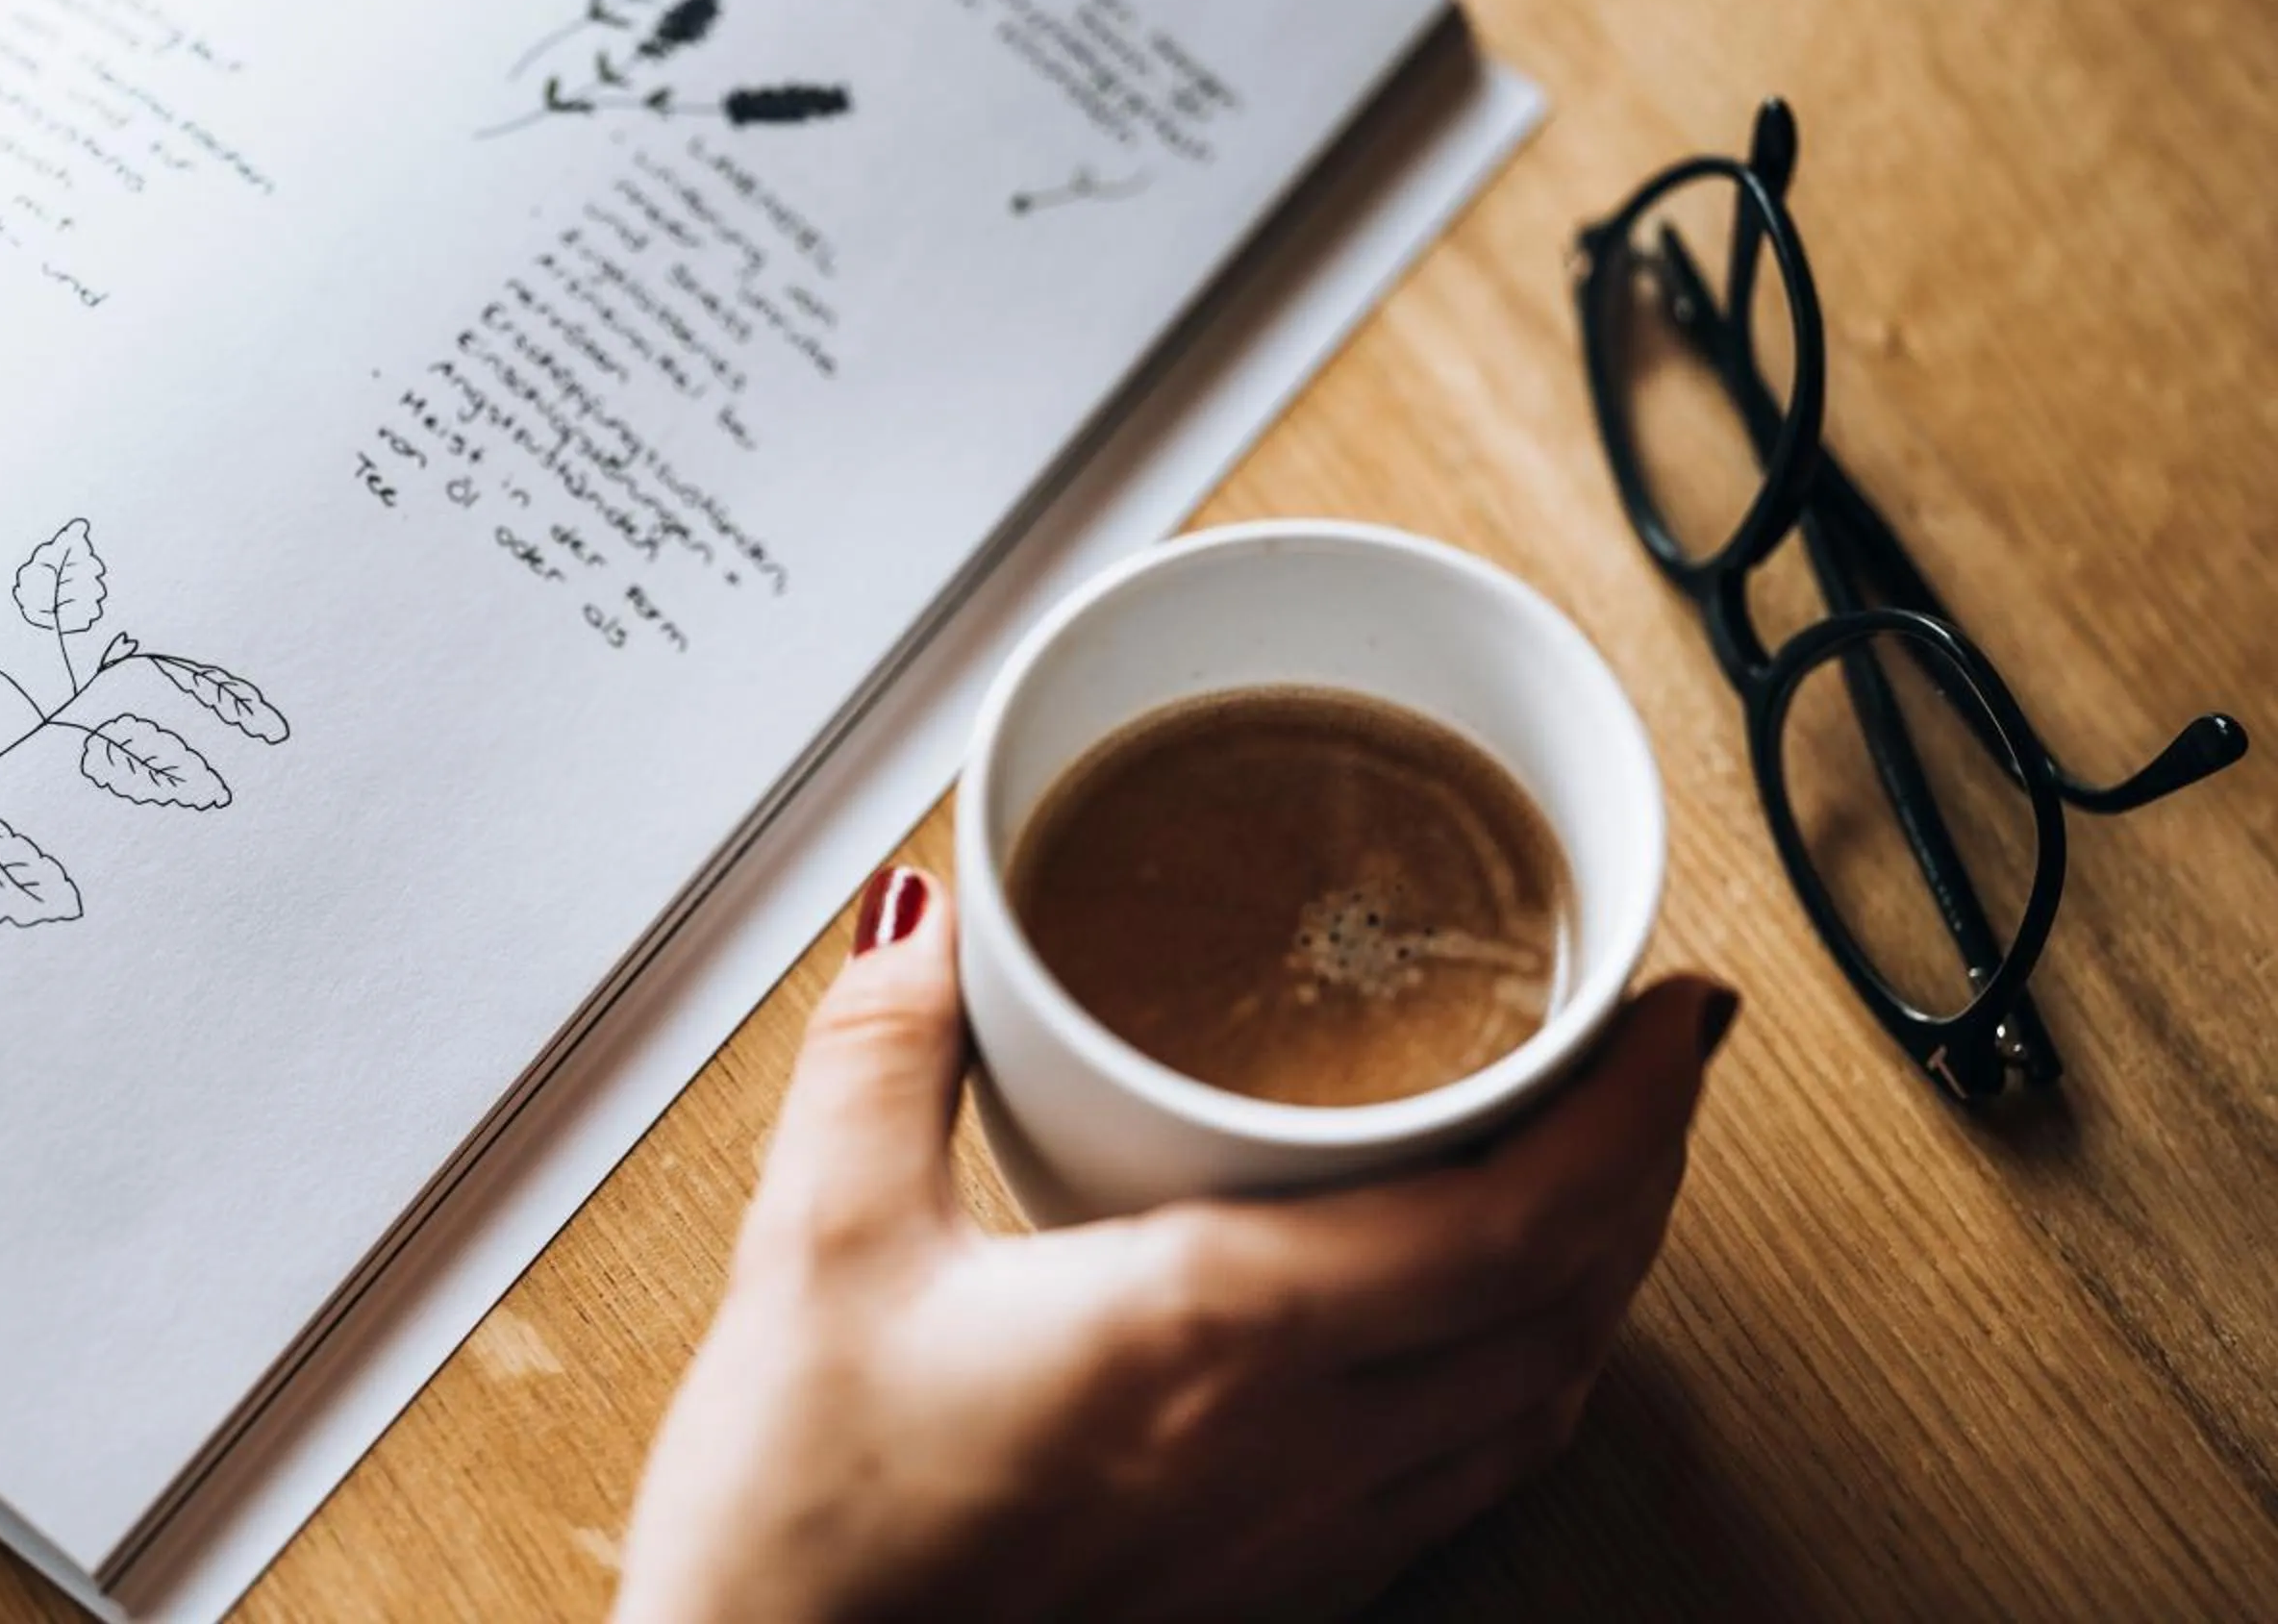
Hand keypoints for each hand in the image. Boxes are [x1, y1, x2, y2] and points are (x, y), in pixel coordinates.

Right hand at [612, 867, 1734, 1621]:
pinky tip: (1471, 1343)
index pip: (1518, 1217)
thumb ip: (884, 1054)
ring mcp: (1296, 1541)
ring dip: (1597, 1279)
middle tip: (1651, 1063)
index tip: (1675, 1014)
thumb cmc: (801, 1531)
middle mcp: (1293, 1451)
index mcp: (1213, 1336)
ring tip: (1592, 1179)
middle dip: (1645, 1168)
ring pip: (1535, 1404)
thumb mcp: (819, 1244)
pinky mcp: (1265, 1597)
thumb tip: (931, 919)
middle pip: (1568, 1304)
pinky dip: (1519, 1382)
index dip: (1635, 1108)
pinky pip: (1465, 1482)